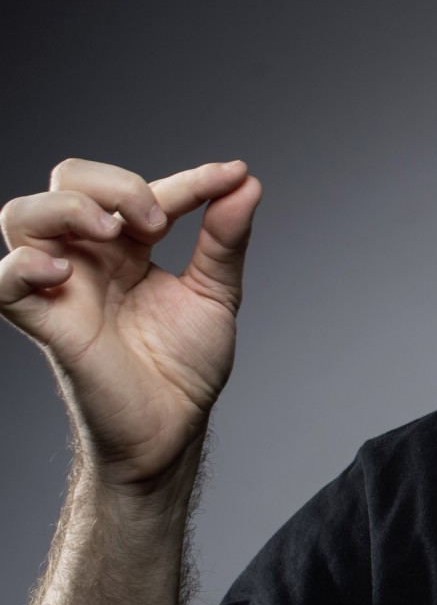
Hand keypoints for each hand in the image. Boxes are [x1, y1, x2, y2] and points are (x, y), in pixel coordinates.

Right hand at [0, 159, 259, 489]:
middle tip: (158, 222)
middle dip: (115, 184)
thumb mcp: (215, 294)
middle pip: (68, 182)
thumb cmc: (183, 367)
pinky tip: (62, 270)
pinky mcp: (46, 322)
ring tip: (111, 229)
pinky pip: (2, 283)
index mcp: (128, 248)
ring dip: (66, 207)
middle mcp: (89, 259)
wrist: (173, 428)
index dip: (189, 181)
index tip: (233, 176)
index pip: (141, 191)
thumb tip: (246, 182)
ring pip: (23, 217)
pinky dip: (22, 266)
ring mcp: (63, 287)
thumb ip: (225, 239)